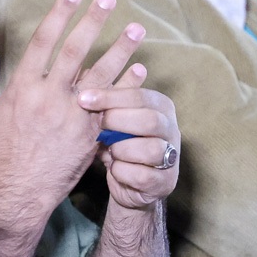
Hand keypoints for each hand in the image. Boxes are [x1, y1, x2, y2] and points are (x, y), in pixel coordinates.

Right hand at [0, 0, 143, 224]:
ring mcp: (73, 116)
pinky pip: (113, 105)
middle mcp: (50, 97)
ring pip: (101, 74)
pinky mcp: (89, 135)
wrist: (17, 195)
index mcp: (21, 88)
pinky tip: (139, 69)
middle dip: (93, 21)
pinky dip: (127, 86)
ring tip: (137, 28)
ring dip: (121, 49)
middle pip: (75, 50)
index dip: (58, 15)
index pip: (42, 41)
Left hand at [79, 85, 180, 210]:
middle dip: (117, 121)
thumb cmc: (119, 143)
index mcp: (162, 107)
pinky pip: (143, 176)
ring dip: (121, 149)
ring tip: (109, 150)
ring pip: (150, 149)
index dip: (111, 96)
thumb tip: (88, 73)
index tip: (83, 99)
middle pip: (150, 120)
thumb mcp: (114, 120)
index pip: (140, 96)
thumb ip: (107, 102)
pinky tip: (114, 168)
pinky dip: (122, 172)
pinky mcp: (165, 182)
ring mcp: (172, 157)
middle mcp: (171, 129)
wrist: (129, 183)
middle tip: (97, 125)